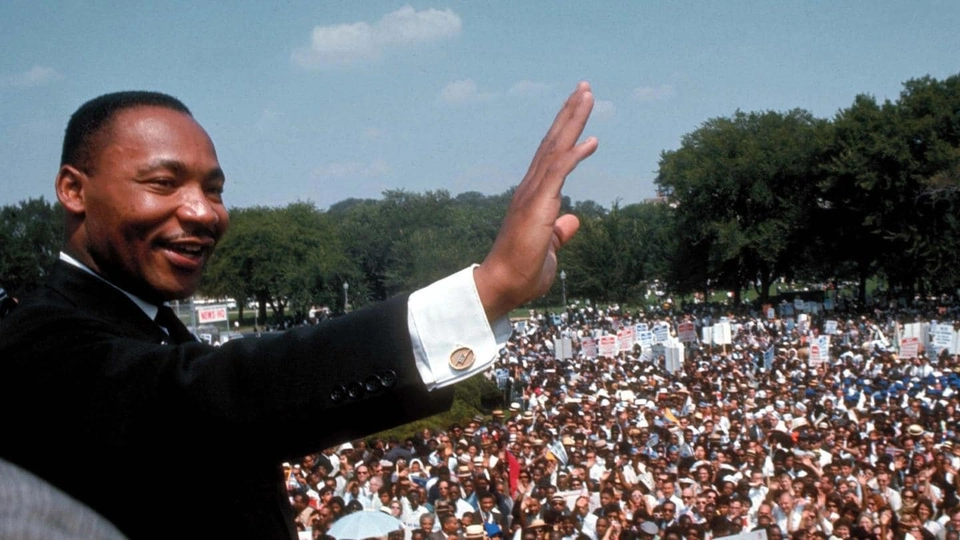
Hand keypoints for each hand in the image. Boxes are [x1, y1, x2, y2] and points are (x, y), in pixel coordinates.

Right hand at [474, 82, 597, 319]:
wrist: (502, 286)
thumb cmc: (521, 272)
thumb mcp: (549, 248)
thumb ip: (560, 232)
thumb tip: (573, 219)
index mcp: (533, 196)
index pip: (551, 155)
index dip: (566, 131)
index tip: (578, 108)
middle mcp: (530, 188)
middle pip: (553, 142)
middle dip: (569, 113)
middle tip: (584, 87)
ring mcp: (532, 195)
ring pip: (555, 148)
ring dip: (572, 120)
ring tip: (586, 94)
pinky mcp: (536, 206)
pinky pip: (557, 173)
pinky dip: (574, 154)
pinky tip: (592, 140)